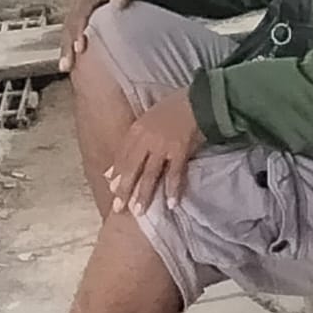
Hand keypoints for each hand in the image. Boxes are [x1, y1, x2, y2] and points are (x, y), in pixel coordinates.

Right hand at [59, 0, 141, 72]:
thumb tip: (118, 3)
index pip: (79, 14)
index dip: (78, 31)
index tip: (80, 47)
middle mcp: (79, 4)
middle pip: (68, 26)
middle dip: (66, 46)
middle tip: (67, 65)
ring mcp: (78, 11)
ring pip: (67, 32)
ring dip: (65, 49)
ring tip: (66, 68)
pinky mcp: (81, 19)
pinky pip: (73, 34)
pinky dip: (71, 47)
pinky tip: (73, 63)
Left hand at [106, 90, 204, 214]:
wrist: (200, 100)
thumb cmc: (176, 106)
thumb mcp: (150, 116)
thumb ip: (137, 135)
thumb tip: (129, 150)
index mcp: (138, 129)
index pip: (122, 155)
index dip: (117, 173)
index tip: (112, 189)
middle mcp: (147, 139)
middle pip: (132, 168)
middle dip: (124, 189)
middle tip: (119, 208)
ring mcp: (163, 146)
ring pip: (150, 174)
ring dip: (144, 194)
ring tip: (139, 212)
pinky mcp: (180, 151)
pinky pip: (175, 174)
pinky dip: (173, 189)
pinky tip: (171, 204)